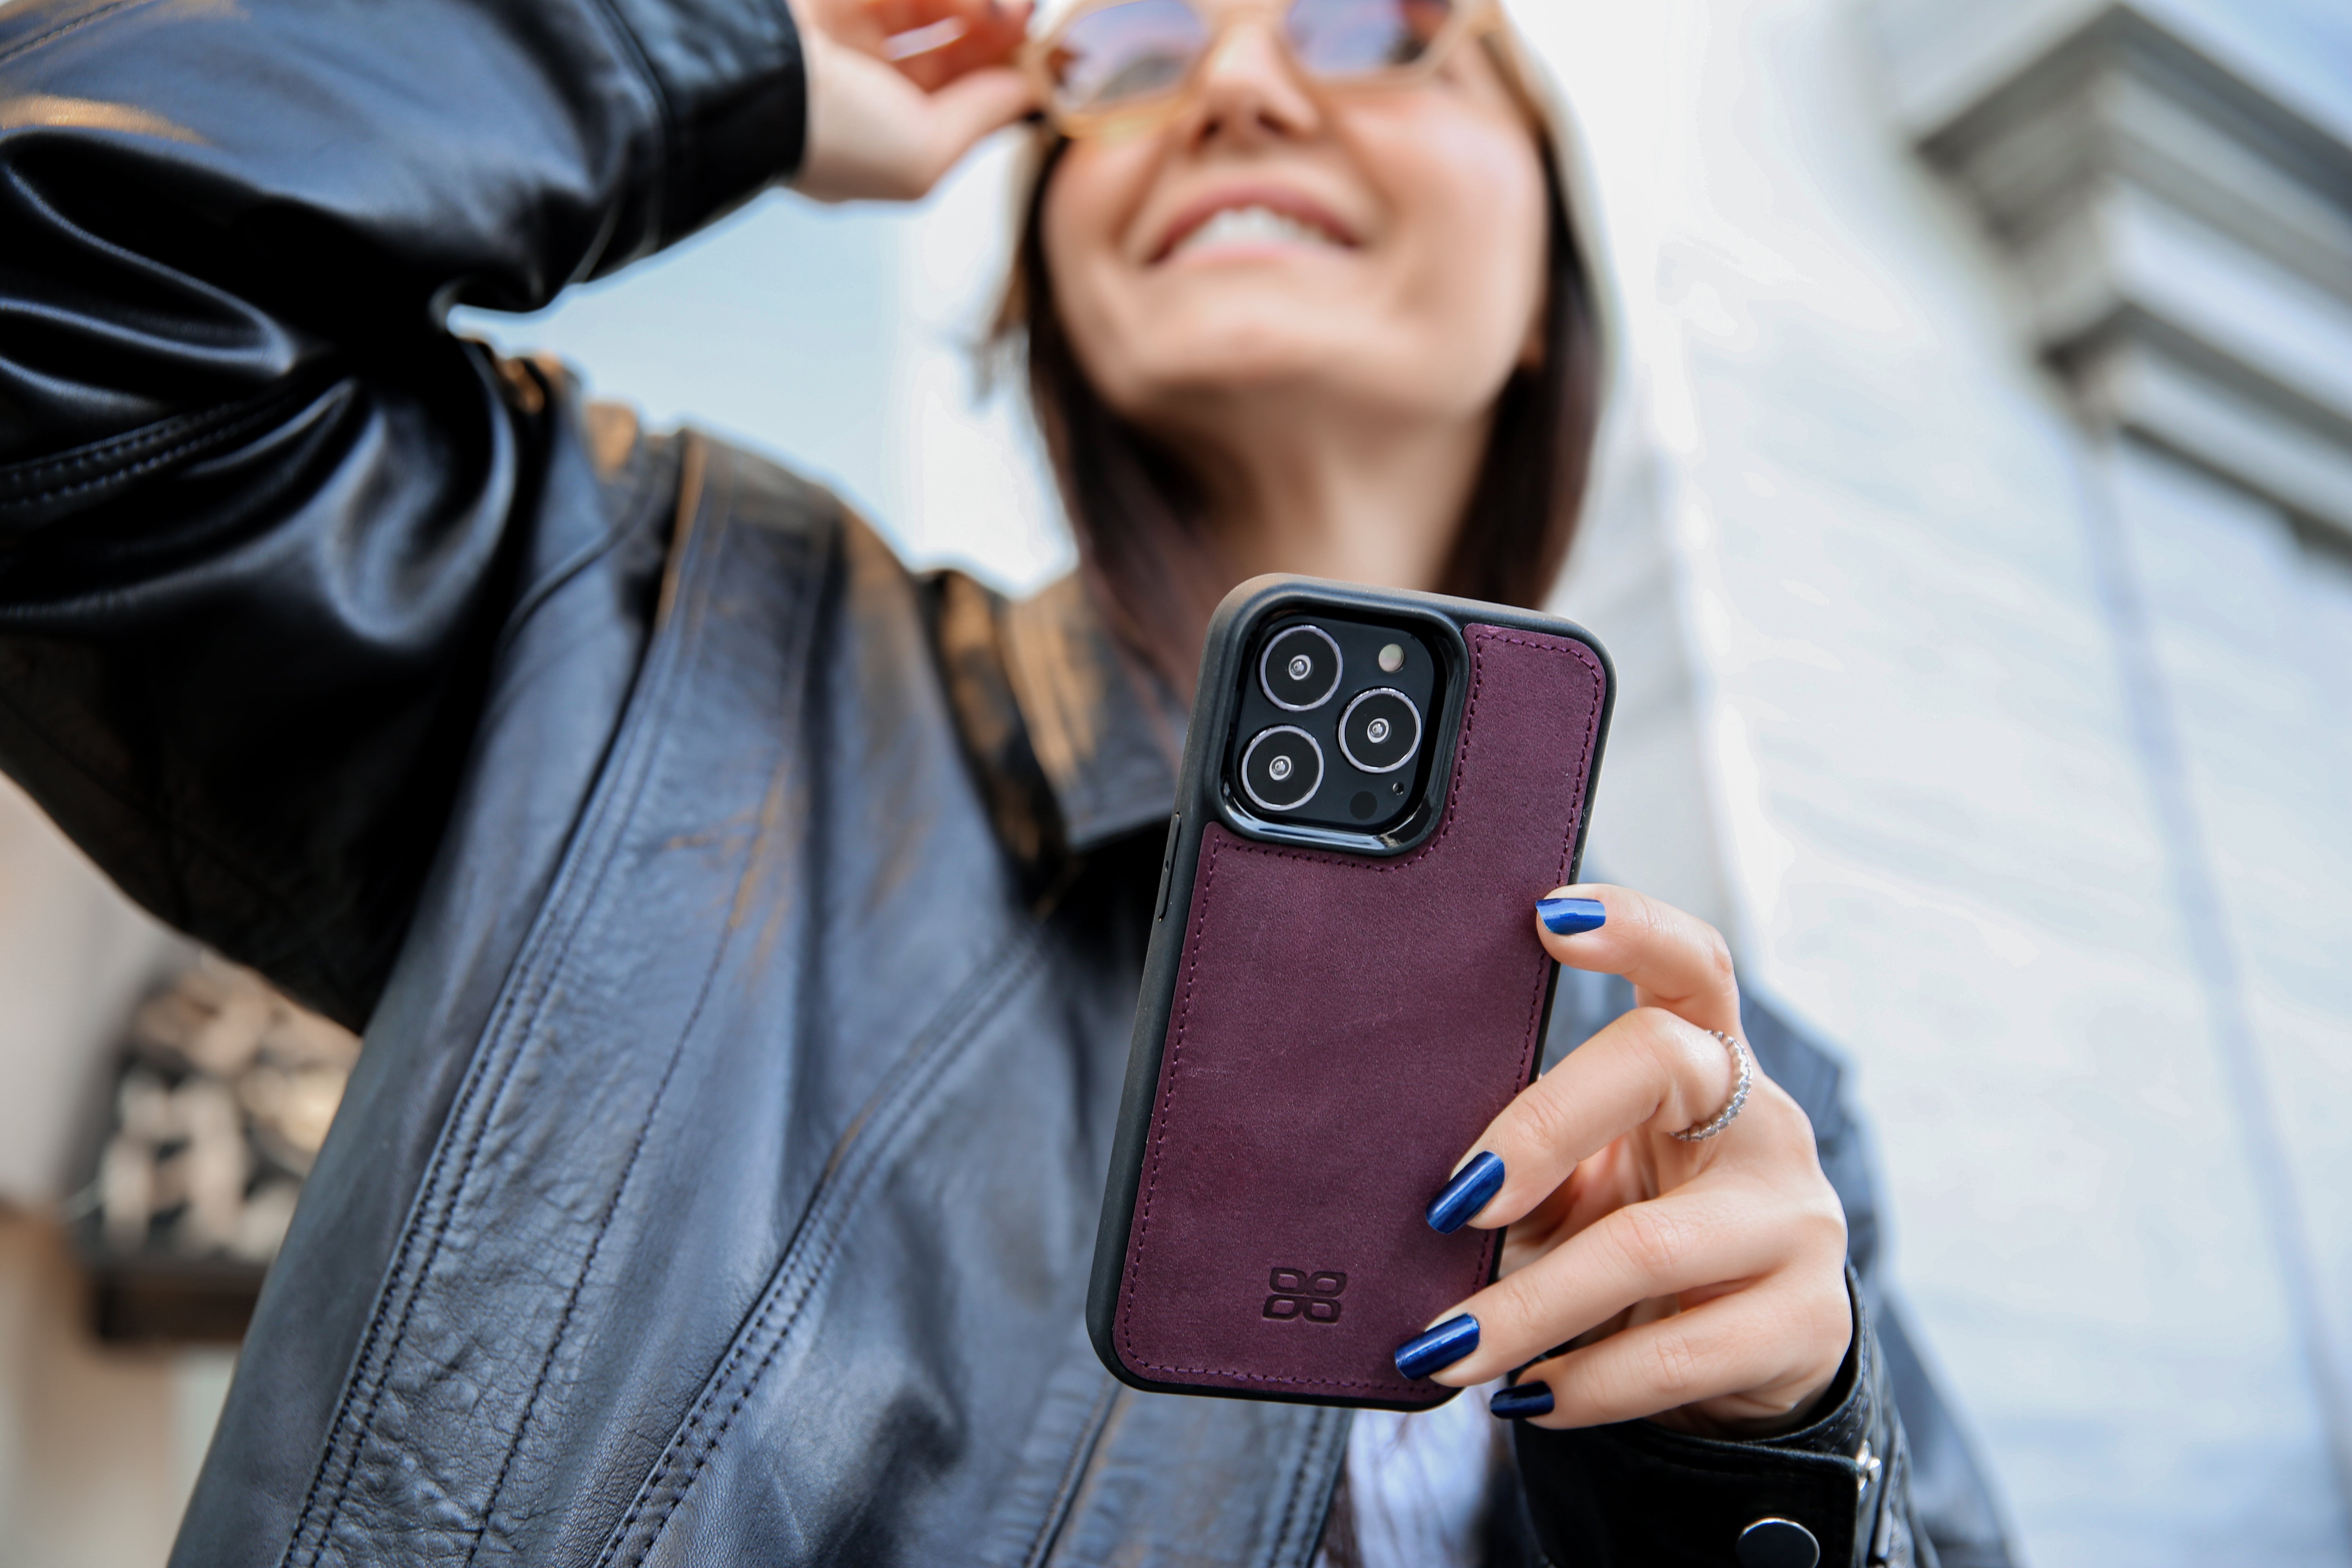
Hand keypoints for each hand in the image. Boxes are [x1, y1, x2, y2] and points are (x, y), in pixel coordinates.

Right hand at [788, 0, 1036, 201]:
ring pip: (927, 2)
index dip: (1007, 73)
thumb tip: (1032, 90)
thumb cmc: (830, 137)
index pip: (958, 96)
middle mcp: (864, 80)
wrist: (749, 76)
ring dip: (975, 3)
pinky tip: (972, 2)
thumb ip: (984, 119)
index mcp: (881, 132)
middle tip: (1027, 15)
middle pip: (951, 41)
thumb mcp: (926, 155)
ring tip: (1002, 8)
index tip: (1051, 56)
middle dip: (997, 28)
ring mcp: (846, 29)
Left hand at [1397, 886, 1851, 1436]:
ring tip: (1441, 1350)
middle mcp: (1762, 1121)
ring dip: (1526, 1308)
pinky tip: (1526, 1396)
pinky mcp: (1806, 1321)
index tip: (1547, 912)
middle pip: (1656, 1066)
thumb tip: (1404, 1195)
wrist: (1742, 1359)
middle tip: (1448, 1203)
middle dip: (1538, 1126)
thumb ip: (1520, 1164)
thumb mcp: (1584, 1185)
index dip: (1630, 926)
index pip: (1690, 965)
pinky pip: (1680, 1352)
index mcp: (1705, 1063)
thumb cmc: (1634, 1237)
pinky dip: (1586, 1382)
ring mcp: (1796, 1220)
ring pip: (1648, 1245)